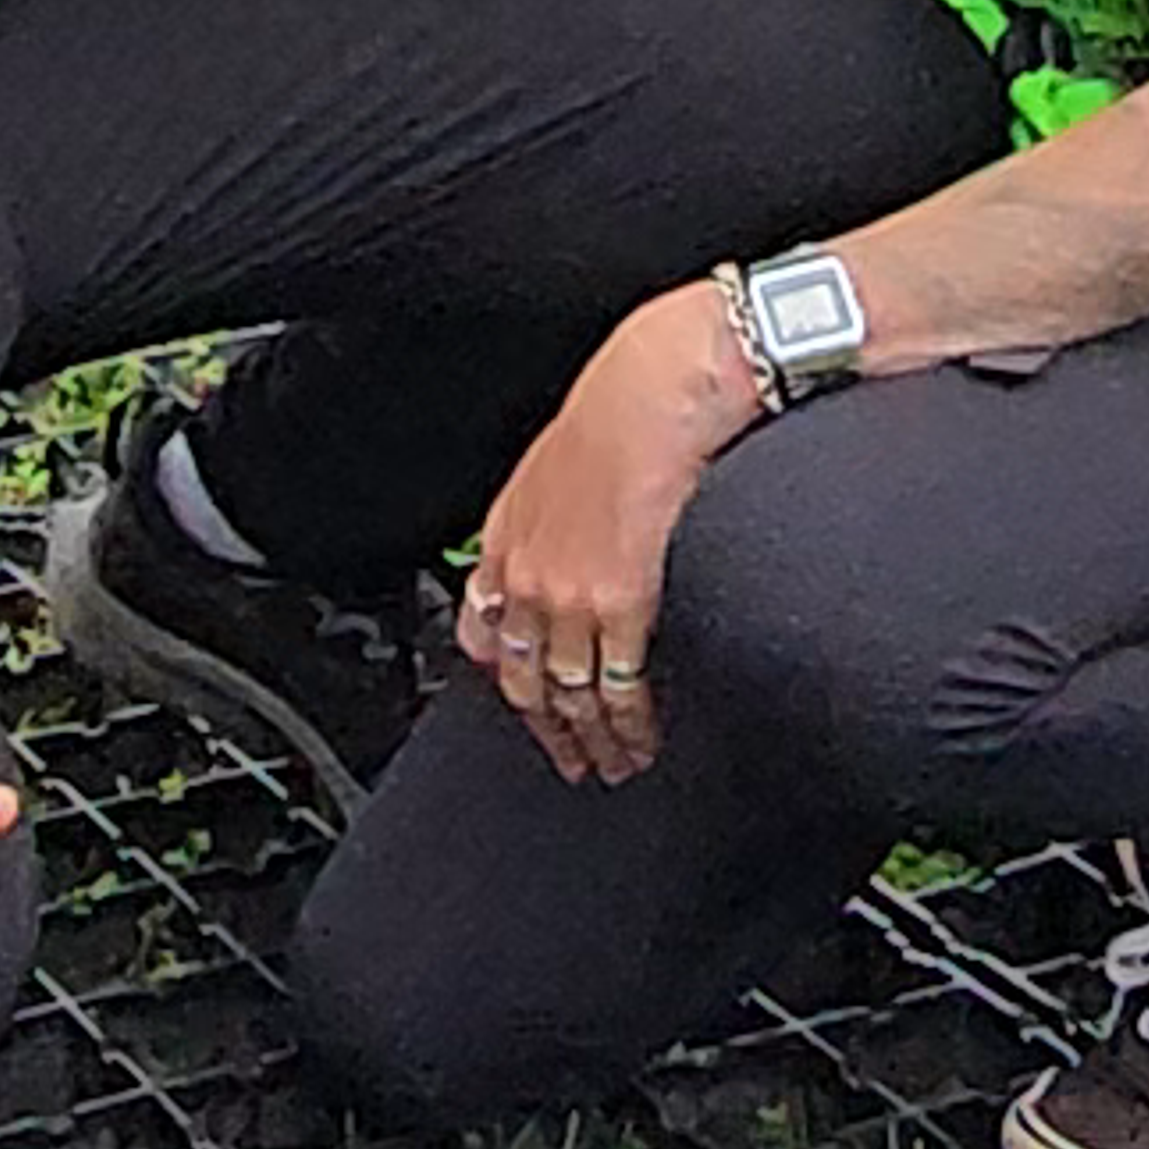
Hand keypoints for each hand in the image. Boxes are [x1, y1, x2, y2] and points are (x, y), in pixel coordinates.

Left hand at [459, 291, 757, 786]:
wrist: (660, 383)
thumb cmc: (626, 402)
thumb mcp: (561, 458)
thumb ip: (553, 509)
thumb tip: (573, 536)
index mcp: (509, 535)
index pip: (487, 634)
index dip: (508, 683)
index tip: (529, 709)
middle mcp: (528, 571)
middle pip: (525, 679)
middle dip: (550, 731)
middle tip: (574, 764)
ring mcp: (568, 593)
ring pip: (570, 694)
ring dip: (594, 740)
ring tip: (616, 765)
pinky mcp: (619, 600)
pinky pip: (617, 685)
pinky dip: (629, 724)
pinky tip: (643, 740)